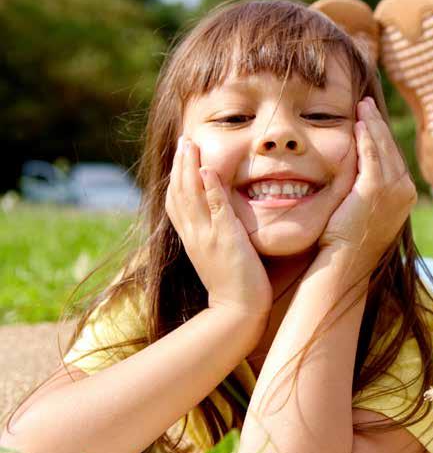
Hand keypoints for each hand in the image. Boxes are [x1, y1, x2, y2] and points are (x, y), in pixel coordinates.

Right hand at [165, 136, 272, 320]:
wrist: (237, 311)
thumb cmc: (233, 287)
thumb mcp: (216, 257)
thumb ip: (214, 237)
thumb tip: (218, 222)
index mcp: (192, 239)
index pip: (176, 204)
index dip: (175, 179)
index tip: (180, 158)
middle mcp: (194, 235)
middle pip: (178, 193)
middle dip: (179, 165)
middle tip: (183, 140)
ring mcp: (207, 236)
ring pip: (191, 195)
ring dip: (189, 167)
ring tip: (190, 144)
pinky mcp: (225, 239)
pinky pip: (215, 208)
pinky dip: (210, 188)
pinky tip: (208, 169)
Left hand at [318, 96, 416, 274]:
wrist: (345, 262)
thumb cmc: (346, 242)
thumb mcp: (364, 212)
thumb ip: (366, 191)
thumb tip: (357, 174)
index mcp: (405, 196)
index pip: (393, 158)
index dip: (381, 137)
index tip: (370, 120)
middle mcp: (405, 190)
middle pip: (391, 148)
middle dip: (378, 125)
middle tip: (367, 105)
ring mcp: (393, 189)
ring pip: (383, 148)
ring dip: (372, 124)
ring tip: (363, 107)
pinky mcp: (376, 189)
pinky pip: (372, 155)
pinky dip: (366, 136)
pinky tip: (359, 122)